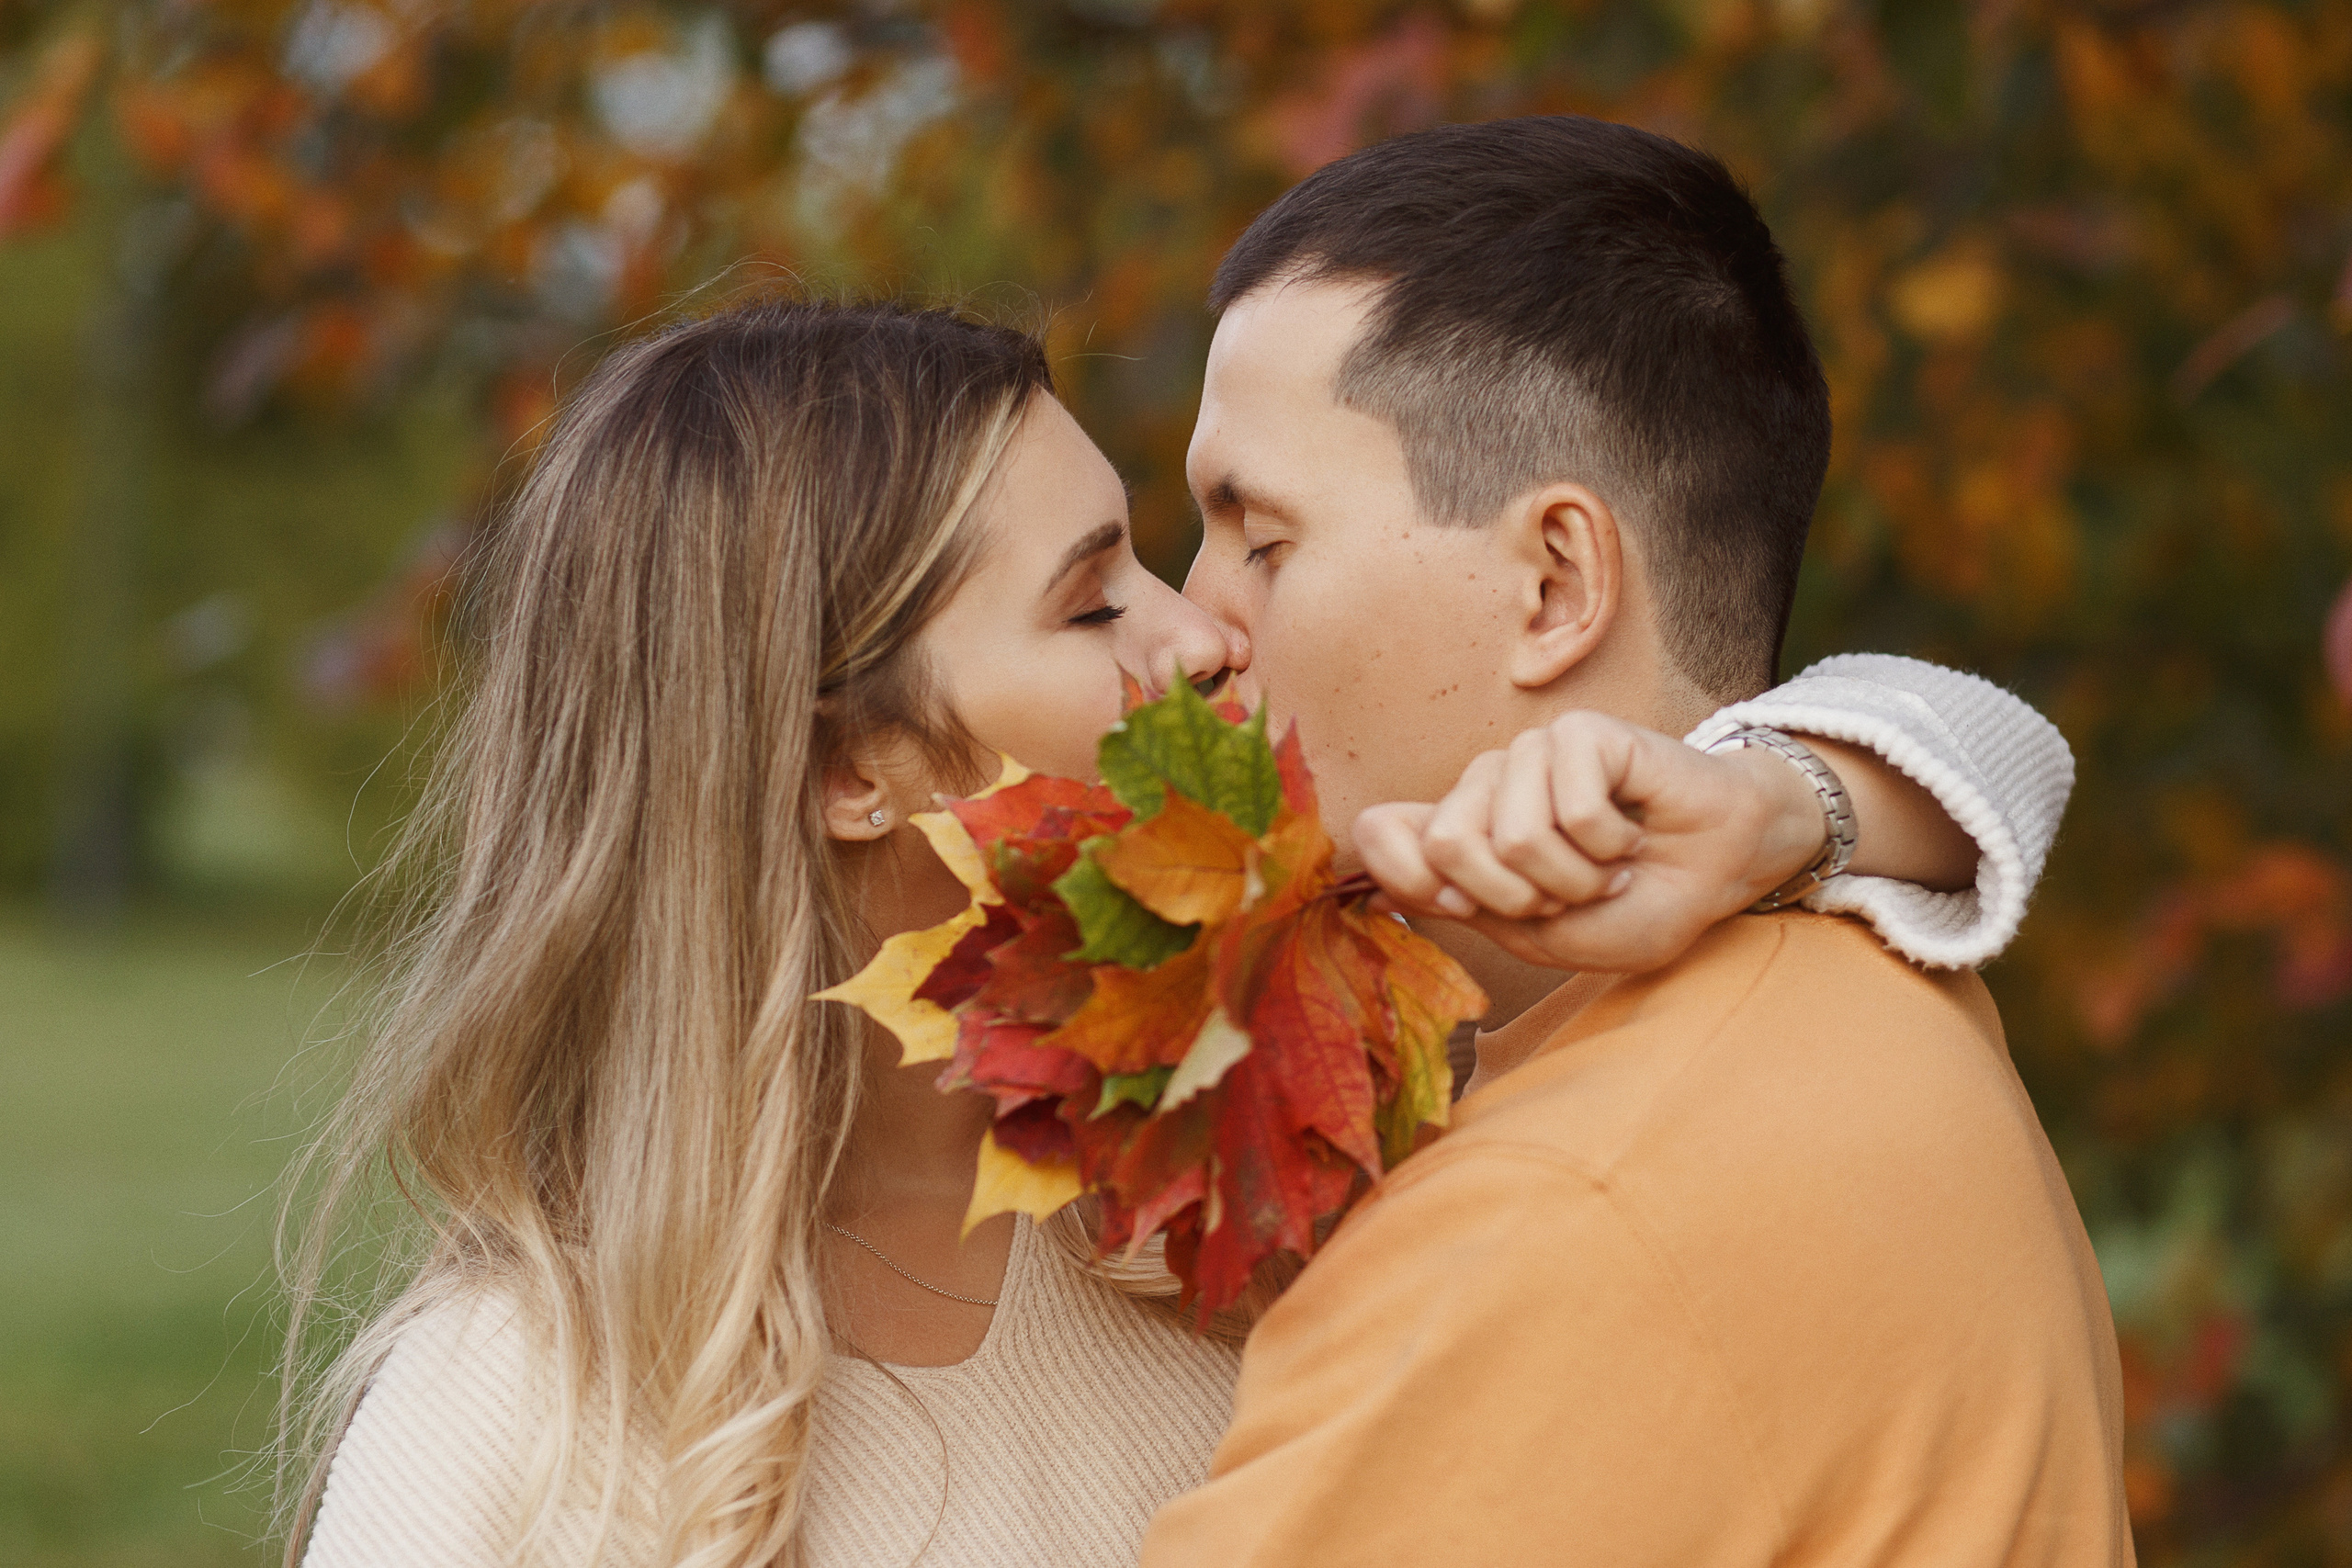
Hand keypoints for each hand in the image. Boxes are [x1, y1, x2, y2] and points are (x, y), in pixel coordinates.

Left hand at [1352, 711, 1829, 973]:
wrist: (1718, 874)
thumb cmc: (1633, 904)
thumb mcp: (1537, 933)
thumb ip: (1455, 901)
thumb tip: (1369, 869)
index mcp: (1462, 833)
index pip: (1379, 832)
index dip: (1410, 878)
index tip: (1472, 907)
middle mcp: (1484, 786)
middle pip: (1446, 845)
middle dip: (1519, 897)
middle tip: (1567, 894)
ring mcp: (1528, 755)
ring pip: (1515, 836)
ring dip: (1577, 877)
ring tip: (1607, 867)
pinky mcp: (1577, 734)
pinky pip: (1571, 811)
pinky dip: (1611, 846)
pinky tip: (1631, 837)